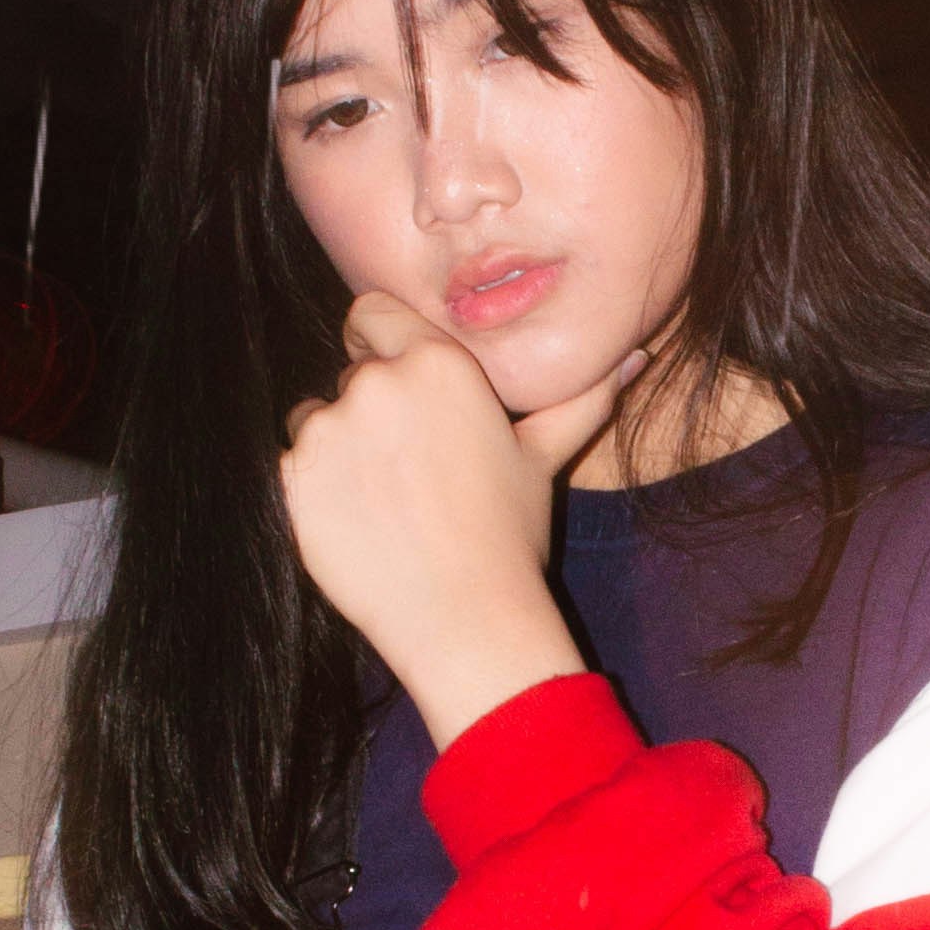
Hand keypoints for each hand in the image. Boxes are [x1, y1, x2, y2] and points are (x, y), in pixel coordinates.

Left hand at [278, 293, 631, 744]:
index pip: (370, 312)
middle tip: (408, 468)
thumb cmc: (509, 535)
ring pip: (316, 418)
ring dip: (339, 447)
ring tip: (386, 501)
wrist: (464, 617)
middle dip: (370, 409)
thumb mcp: (543, 458)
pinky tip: (361, 523)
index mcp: (437, 363)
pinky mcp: (294, 475)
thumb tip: (635, 356)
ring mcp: (328, 428)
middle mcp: (377, 382)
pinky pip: (294, 464)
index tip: (396, 386)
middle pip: (350, 373)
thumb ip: (580, 398)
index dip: (377, 343)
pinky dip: (316, 487)